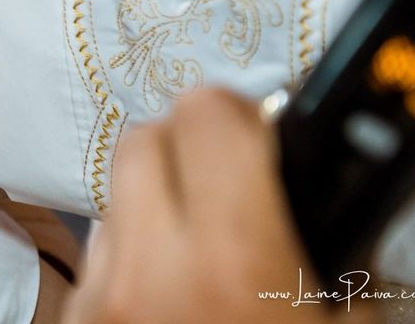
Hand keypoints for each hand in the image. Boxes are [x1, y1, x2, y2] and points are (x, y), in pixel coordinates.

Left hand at [60, 88, 377, 323]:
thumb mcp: (342, 319)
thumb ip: (327, 235)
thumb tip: (306, 163)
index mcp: (231, 259)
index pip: (203, 113)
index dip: (237, 114)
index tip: (258, 133)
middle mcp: (148, 270)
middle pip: (142, 138)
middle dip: (185, 146)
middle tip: (225, 182)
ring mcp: (98, 295)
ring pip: (112, 195)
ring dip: (151, 204)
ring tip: (195, 248)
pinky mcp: (72, 317)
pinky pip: (95, 253)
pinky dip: (129, 256)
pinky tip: (164, 290)